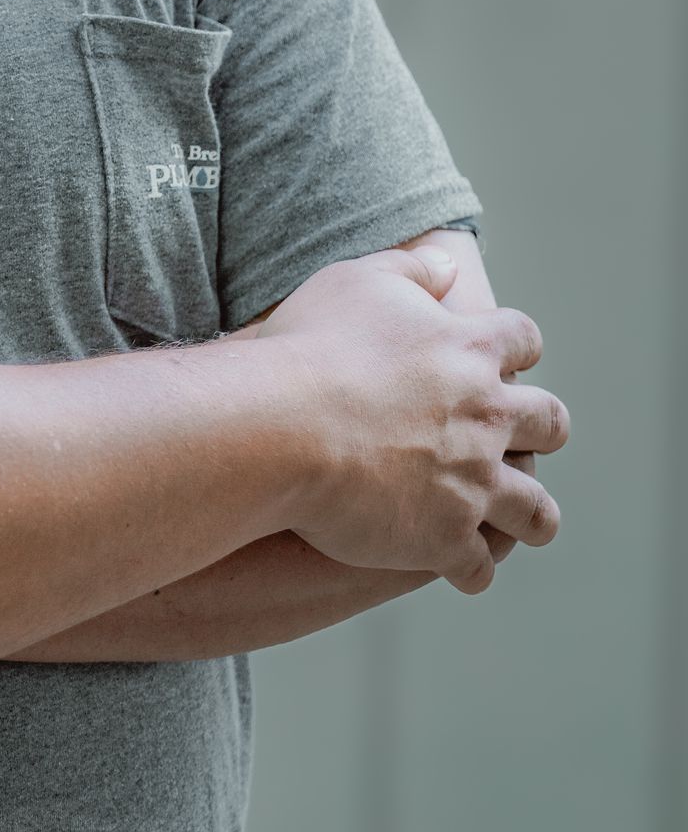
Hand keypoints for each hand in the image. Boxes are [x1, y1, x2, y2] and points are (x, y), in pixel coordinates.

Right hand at [251, 242, 567, 590]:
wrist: (283, 427)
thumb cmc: (311, 347)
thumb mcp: (357, 280)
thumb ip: (409, 269)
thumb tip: (447, 263)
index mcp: (471, 351)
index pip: (522, 339)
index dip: (515, 347)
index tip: (504, 356)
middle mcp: (488, 417)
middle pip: (548, 424)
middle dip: (540, 430)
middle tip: (522, 437)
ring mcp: (474, 482)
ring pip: (534, 509)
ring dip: (530, 514)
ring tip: (523, 521)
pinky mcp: (446, 537)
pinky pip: (478, 565)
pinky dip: (471, 568)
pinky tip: (458, 568)